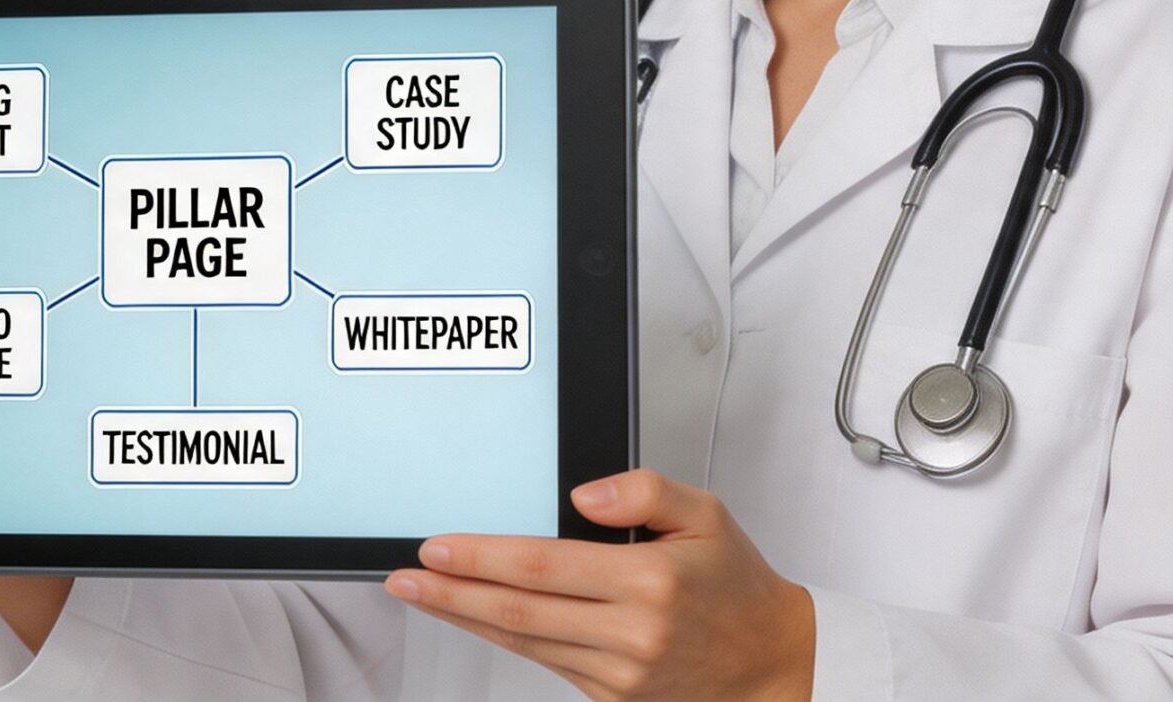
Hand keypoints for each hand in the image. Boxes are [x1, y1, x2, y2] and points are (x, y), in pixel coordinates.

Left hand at [384, 467, 814, 700]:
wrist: (768, 665)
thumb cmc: (735, 585)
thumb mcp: (708, 514)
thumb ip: (645, 491)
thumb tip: (582, 495)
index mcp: (651, 581)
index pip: (544, 565)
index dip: (483, 557)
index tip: (438, 547)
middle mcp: (630, 633)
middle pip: (518, 610)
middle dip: (452, 593)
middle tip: (404, 577)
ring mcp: (617, 673)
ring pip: (522, 641)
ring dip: (464, 618)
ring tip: (422, 594)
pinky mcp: (609, 697)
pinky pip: (543, 661)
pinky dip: (503, 638)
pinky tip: (476, 618)